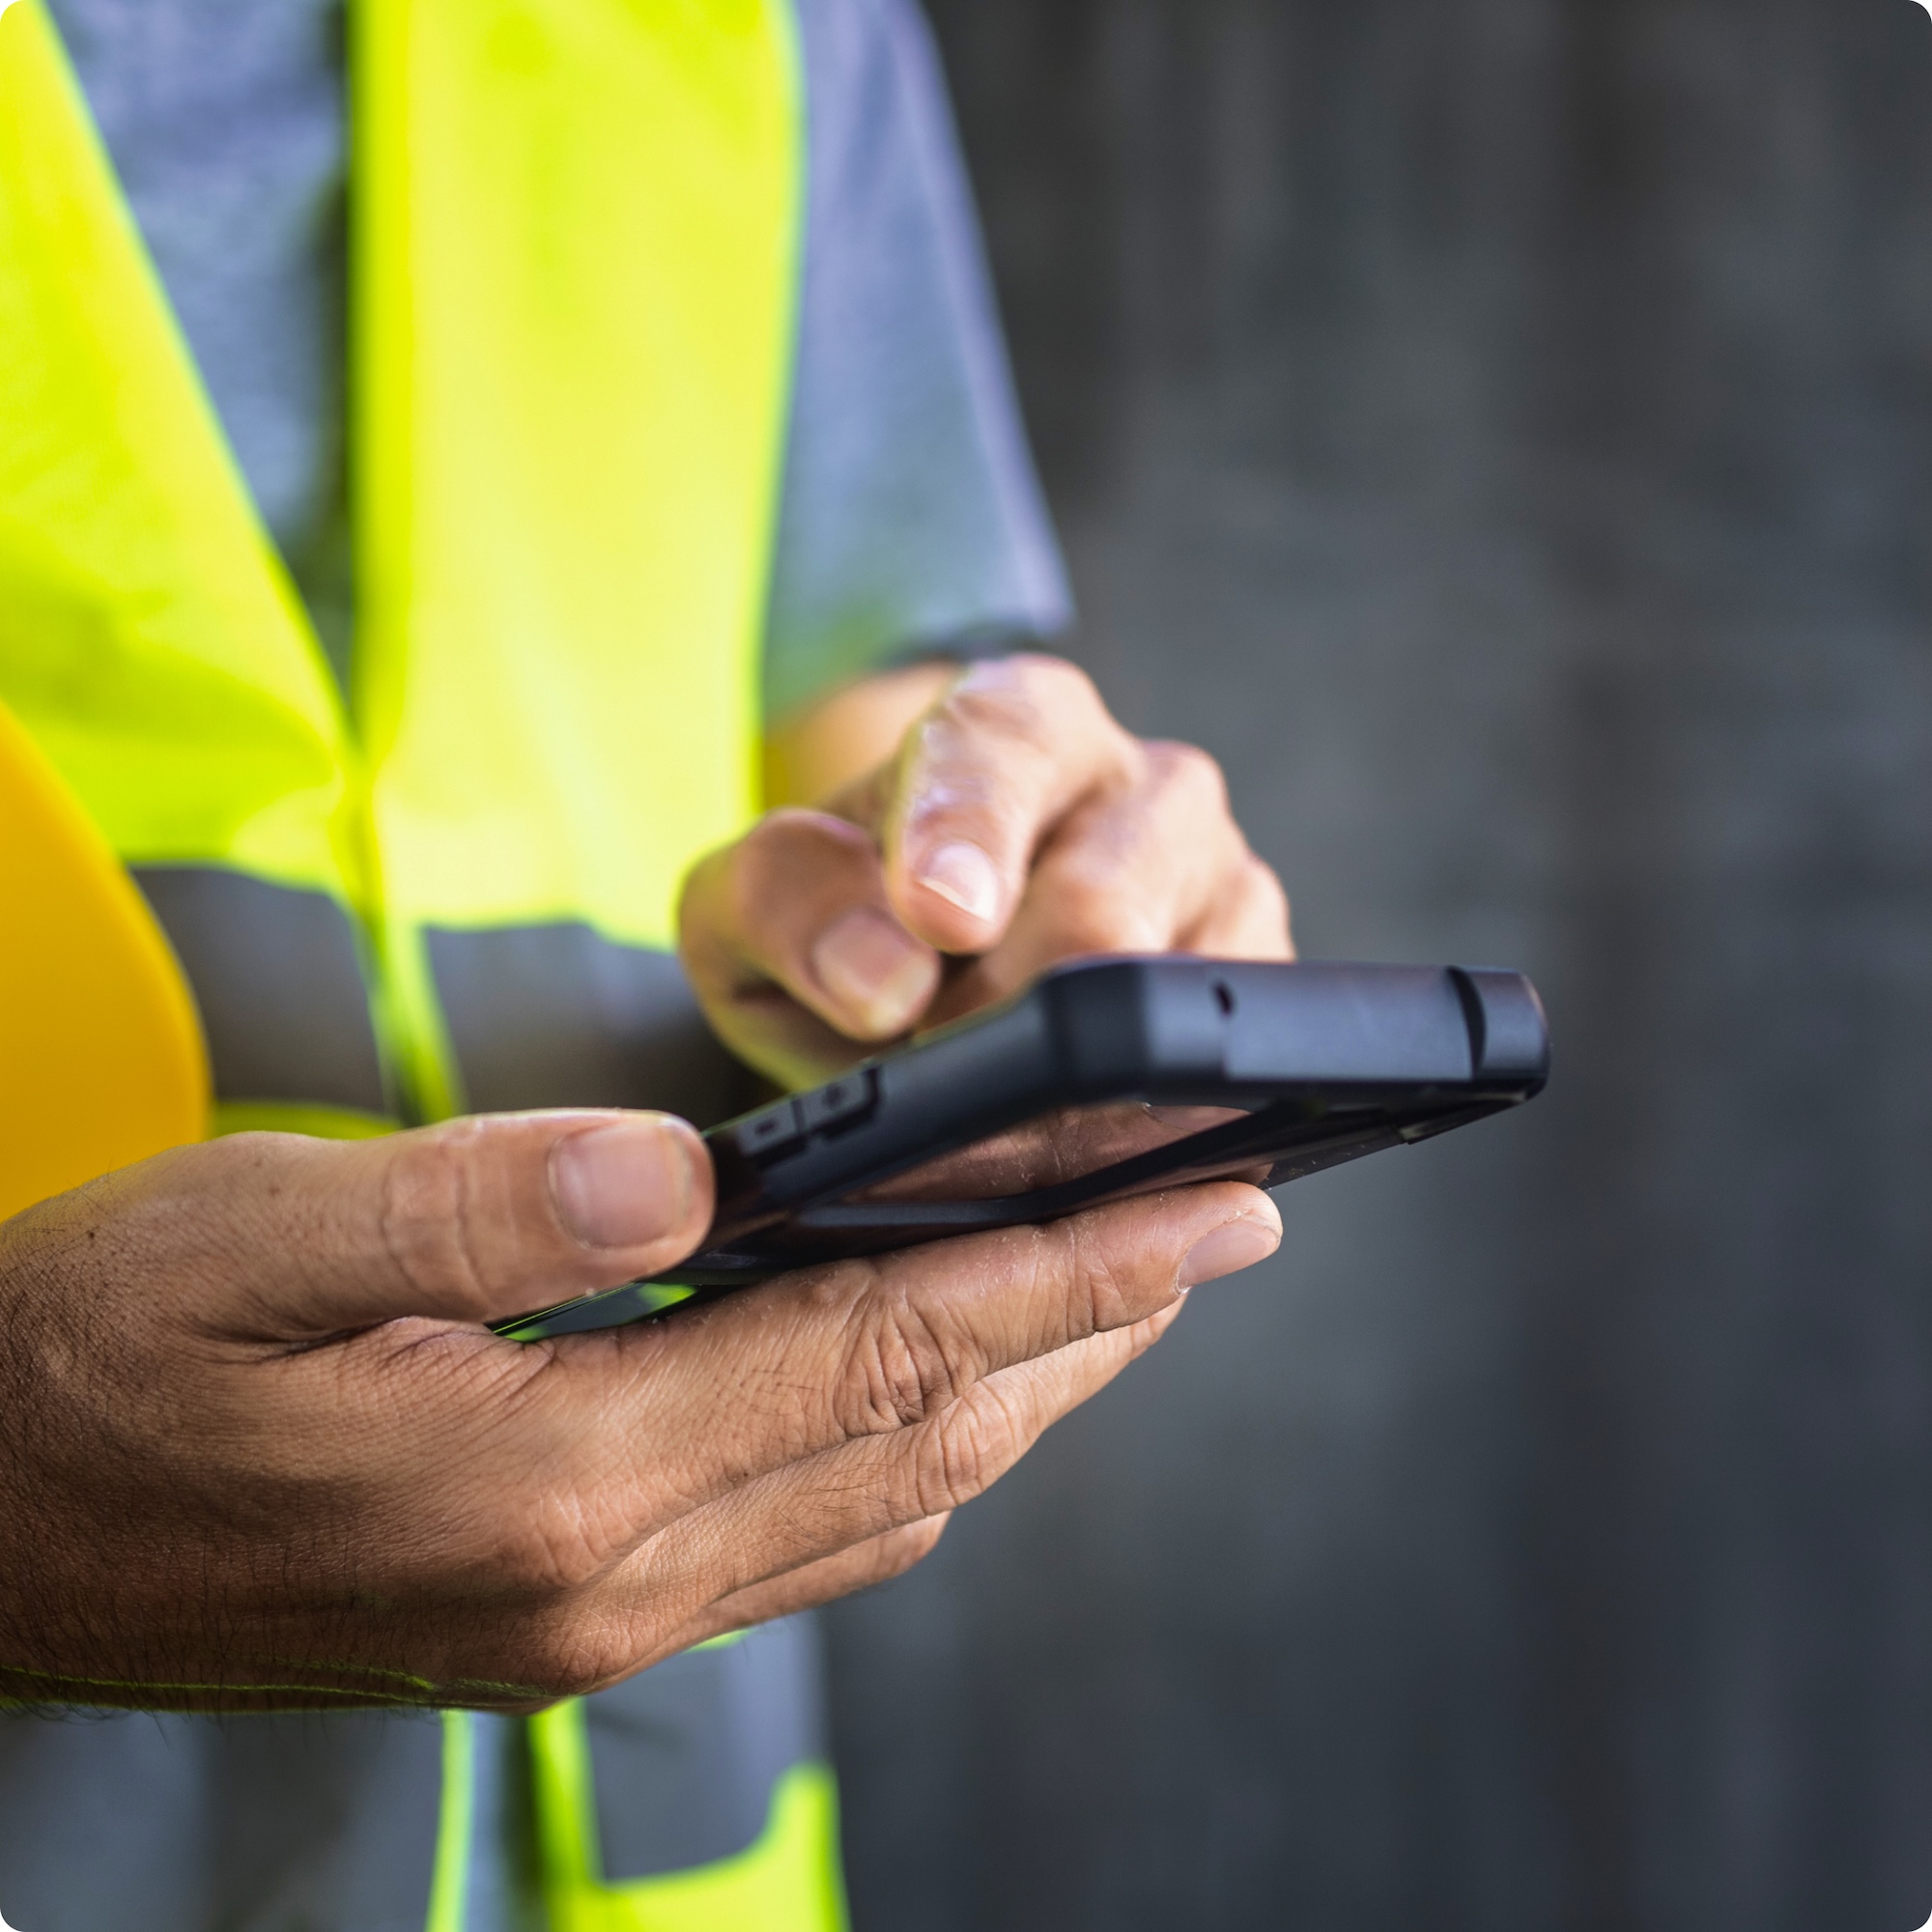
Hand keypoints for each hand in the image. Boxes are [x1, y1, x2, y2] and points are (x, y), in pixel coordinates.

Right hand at [0, 1111, 1279, 1710]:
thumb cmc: (89, 1359)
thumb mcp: (250, 1234)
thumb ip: (480, 1197)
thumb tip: (686, 1164)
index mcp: (548, 1485)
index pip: (880, 1354)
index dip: (1065, 1273)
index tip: (1211, 1207)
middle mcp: (604, 1587)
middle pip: (920, 1438)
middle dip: (1093, 1330)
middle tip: (1221, 1232)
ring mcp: (589, 1627)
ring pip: (881, 1498)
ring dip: (1019, 1391)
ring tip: (1120, 1295)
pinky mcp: (561, 1620)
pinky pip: (802, 1538)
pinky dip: (908, 1449)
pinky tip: (940, 1388)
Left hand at [682, 654, 1292, 1087]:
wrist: (904, 980)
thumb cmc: (837, 927)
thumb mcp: (747, 908)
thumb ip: (784, 904)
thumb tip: (883, 975)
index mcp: (1018, 722)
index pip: (1007, 746)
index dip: (971, 832)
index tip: (940, 916)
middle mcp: (1142, 786)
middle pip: (1101, 902)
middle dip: (994, 1005)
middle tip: (918, 1052)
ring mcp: (1219, 883)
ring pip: (1170, 994)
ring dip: (1056, 1074)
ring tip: (983, 1079)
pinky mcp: (1257, 986)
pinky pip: (1215, 1071)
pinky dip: (1123, 1118)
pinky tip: (1058, 1121)